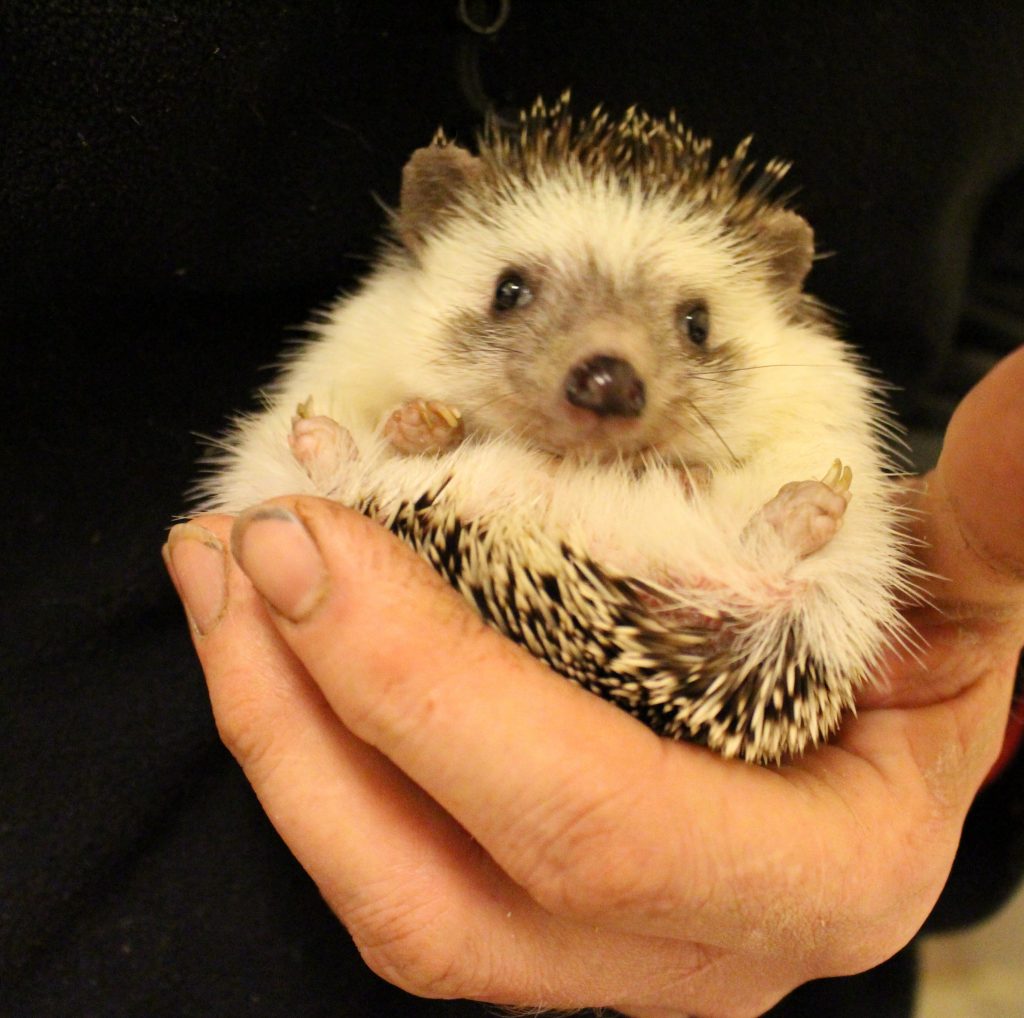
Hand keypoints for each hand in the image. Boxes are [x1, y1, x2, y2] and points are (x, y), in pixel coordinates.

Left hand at [163, 347, 1023, 1016]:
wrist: (879, 744)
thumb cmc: (916, 677)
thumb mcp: (960, 614)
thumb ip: (993, 524)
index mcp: (805, 883)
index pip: (586, 821)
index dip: (430, 692)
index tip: (318, 543)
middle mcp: (683, 953)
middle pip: (437, 886)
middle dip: (305, 712)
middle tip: (239, 543)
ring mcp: (590, 959)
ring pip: (384, 894)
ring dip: (273, 736)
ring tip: (219, 579)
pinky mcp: (527, 922)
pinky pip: (385, 863)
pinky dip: (308, 755)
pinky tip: (269, 640)